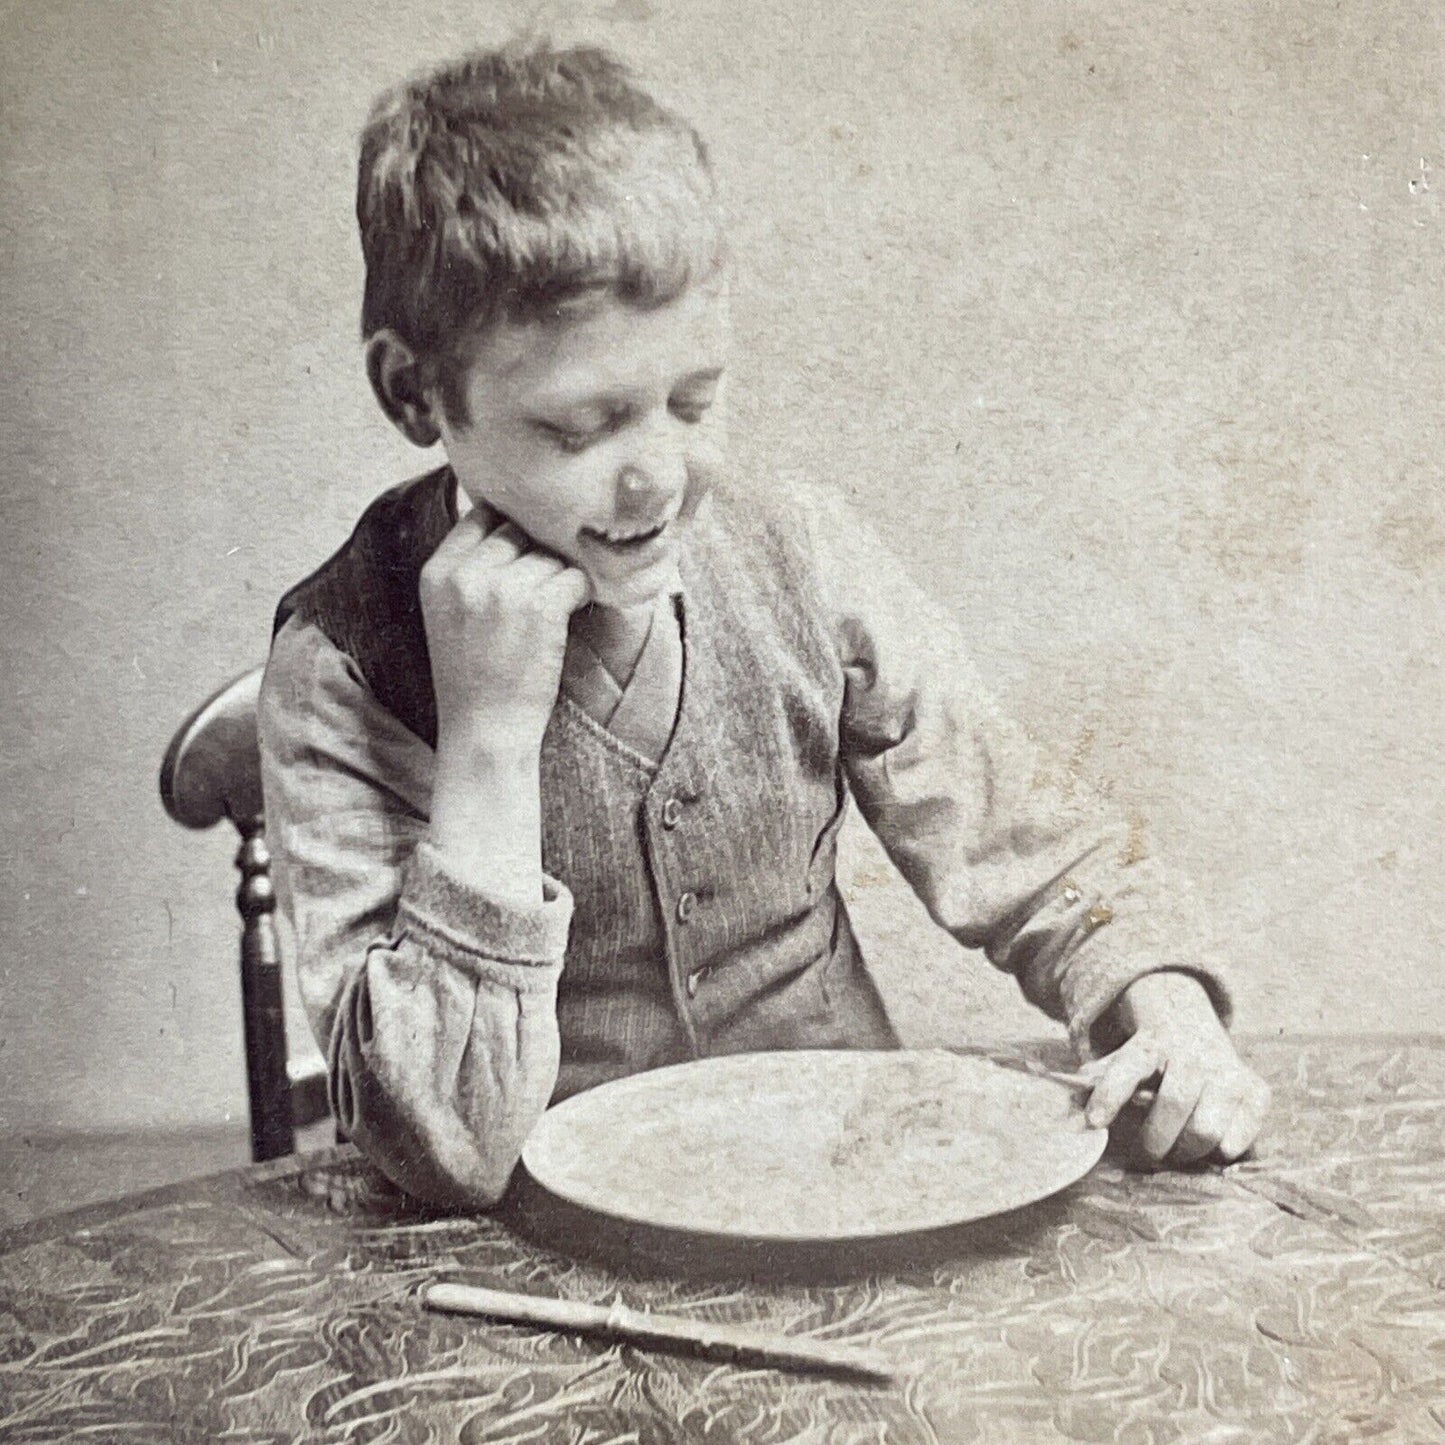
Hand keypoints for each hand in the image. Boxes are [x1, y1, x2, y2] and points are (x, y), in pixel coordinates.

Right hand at [419, 515, 590, 754]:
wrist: (484, 730)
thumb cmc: (472, 677)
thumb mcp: (448, 614)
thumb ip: (467, 569)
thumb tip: (510, 523)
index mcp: (437, 572)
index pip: (480, 515)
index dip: (508, 527)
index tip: (521, 549)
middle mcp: (467, 574)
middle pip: (518, 532)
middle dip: (535, 555)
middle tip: (540, 589)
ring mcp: (504, 588)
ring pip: (550, 556)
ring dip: (558, 579)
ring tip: (550, 612)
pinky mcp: (542, 606)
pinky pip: (575, 577)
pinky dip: (580, 595)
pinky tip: (568, 616)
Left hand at [1081, 972, 1270, 1168]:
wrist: (1192, 1027)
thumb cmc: (1149, 1059)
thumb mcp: (1120, 1058)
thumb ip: (1097, 1079)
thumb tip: (1071, 1098)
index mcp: (1151, 1044)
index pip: (1128, 1067)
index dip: (1110, 1094)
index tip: (1094, 1123)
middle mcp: (1193, 1055)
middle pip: (1174, 1107)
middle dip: (1156, 1141)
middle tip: (1150, 1153)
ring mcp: (1228, 1072)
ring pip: (1208, 1130)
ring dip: (1187, 1151)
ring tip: (1177, 1151)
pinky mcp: (1256, 1091)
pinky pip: (1242, 1138)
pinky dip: (1225, 1152)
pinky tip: (1213, 1149)